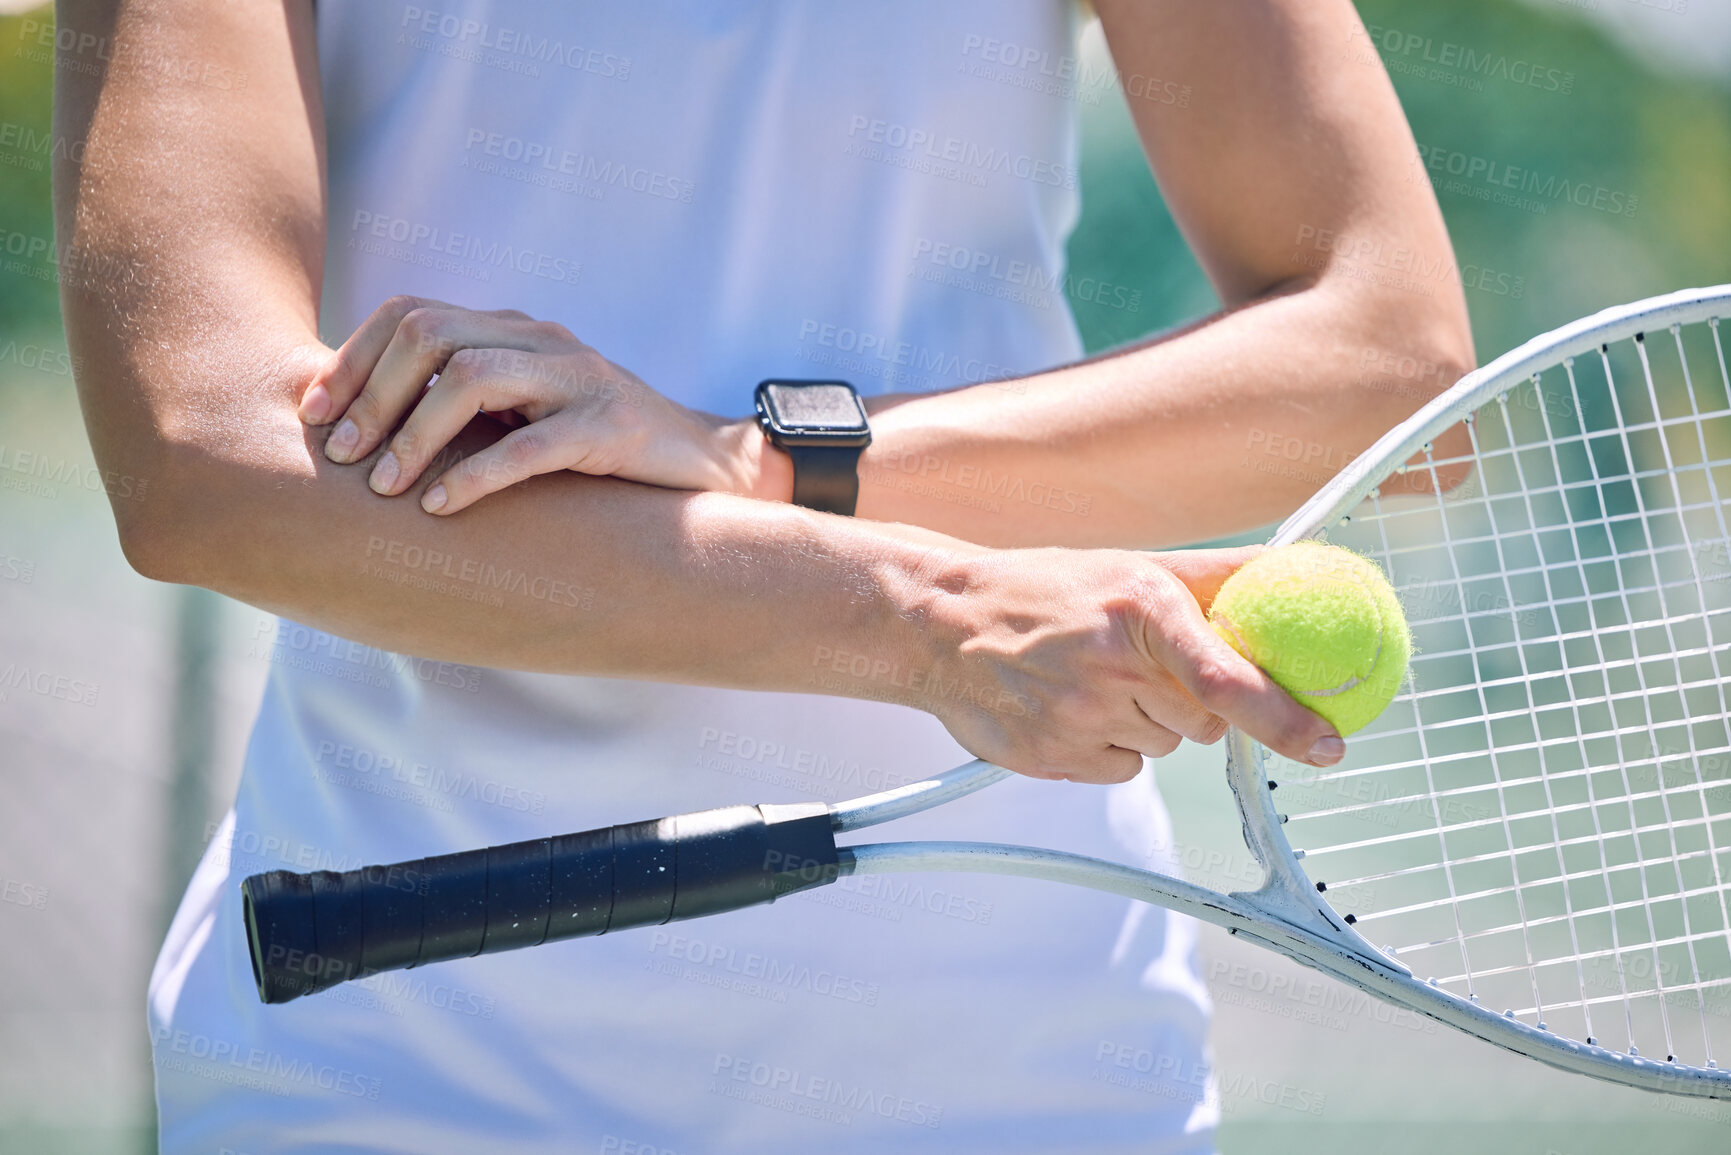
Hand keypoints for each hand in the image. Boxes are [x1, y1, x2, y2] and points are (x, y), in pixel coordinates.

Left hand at [298, 297, 789, 513]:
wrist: (706, 462)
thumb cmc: (600, 447)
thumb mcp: (527, 412)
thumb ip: (467, 406)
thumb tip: (363, 432)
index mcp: (515, 330)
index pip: (413, 314)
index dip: (353, 358)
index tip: (312, 413)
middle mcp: (543, 341)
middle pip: (432, 335)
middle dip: (373, 394)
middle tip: (339, 453)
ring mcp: (581, 380)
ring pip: (473, 378)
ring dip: (415, 433)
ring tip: (383, 487)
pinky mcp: (611, 430)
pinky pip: (531, 445)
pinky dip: (477, 476)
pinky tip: (442, 508)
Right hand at [907, 545, 1343, 782]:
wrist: (943, 625)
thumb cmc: (1043, 592)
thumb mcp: (1130, 567)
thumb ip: (1215, 576)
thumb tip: (1294, 563)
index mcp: (1140, 609)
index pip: (1228, 678)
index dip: (1285, 718)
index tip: (1329, 744)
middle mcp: (1111, 666)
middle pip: (1204, 720)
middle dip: (1192, 700)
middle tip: (1145, 665)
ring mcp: (1079, 719)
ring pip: (1165, 746)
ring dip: (1148, 721)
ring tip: (1095, 680)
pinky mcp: (1055, 760)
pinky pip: (1125, 770)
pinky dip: (1112, 746)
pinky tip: (1075, 709)